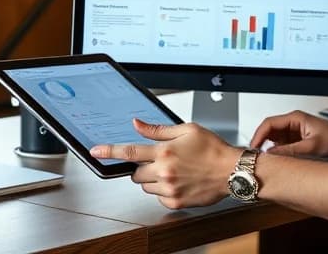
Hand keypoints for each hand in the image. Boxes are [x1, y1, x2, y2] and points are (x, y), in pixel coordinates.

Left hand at [90, 119, 241, 208]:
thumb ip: (158, 129)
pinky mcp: (175, 203)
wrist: (232, 172)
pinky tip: (179, 182)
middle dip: (142, 167)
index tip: (96, 152)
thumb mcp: (186, 130)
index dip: (109, 152)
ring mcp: (169, 189)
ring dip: (152, 179)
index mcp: (165, 151)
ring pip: (145, 186)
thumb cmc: (213, 149)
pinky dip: (163, 191)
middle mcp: (164, 172)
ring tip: (174, 171)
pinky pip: (157, 197)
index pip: (129, 152)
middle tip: (160, 161)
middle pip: (135, 173)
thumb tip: (136, 124)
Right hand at [249, 111, 327, 157]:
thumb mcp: (313, 147)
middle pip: (268, 131)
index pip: (268, 124)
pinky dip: (277, 153)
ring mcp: (293, 132)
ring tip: (266, 161)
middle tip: (256, 157)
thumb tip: (271, 156)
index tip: (253, 148)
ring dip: (268, 149)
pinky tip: (277, 162)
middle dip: (261, 144)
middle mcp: (292, 123)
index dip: (258, 136)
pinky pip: (281, 146)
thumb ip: (291, 151)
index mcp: (294, 118)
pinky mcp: (296, 141)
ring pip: (273, 139)